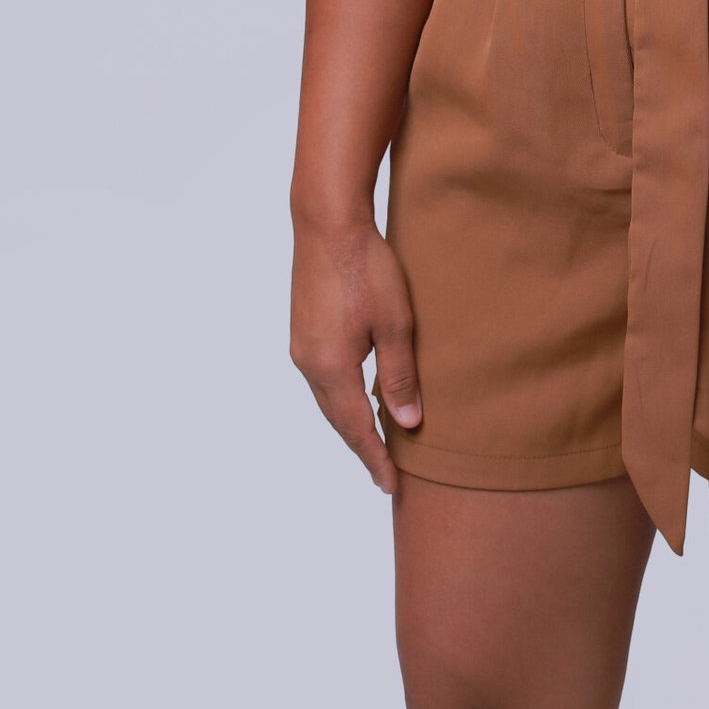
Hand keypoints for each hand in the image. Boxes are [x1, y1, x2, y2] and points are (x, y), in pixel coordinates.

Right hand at [289, 214, 421, 492]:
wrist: (326, 222)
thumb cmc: (366, 268)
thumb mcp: (395, 324)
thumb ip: (399, 377)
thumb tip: (407, 424)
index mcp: (332, 369)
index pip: (356, 429)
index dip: (375, 459)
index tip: (390, 486)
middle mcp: (309, 364)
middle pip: (338, 421)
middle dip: (361, 447)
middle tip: (384, 474)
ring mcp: (301, 346)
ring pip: (328, 400)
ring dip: (350, 423)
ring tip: (374, 441)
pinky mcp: (302, 330)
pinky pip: (323, 379)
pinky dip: (341, 398)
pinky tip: (357, 397)